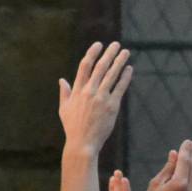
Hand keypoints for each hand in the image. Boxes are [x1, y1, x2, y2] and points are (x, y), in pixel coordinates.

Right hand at [58, 42, 131, 161]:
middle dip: (109, 53)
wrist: (83, 144)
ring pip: (112, 75)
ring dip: (119, 62)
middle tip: (116, 44)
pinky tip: (129, 69)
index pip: (85, 65)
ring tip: (126, 52)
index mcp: (78, 90)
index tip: (99, 44)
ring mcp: (101, 98)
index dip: (92, 53)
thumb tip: (62, 80)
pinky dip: (125, 78)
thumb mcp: (64, 109)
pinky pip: (120, 88)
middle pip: (101, 67)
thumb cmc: (72, 127)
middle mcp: (89, 91)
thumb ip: (65, 93)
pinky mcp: (112, 107)